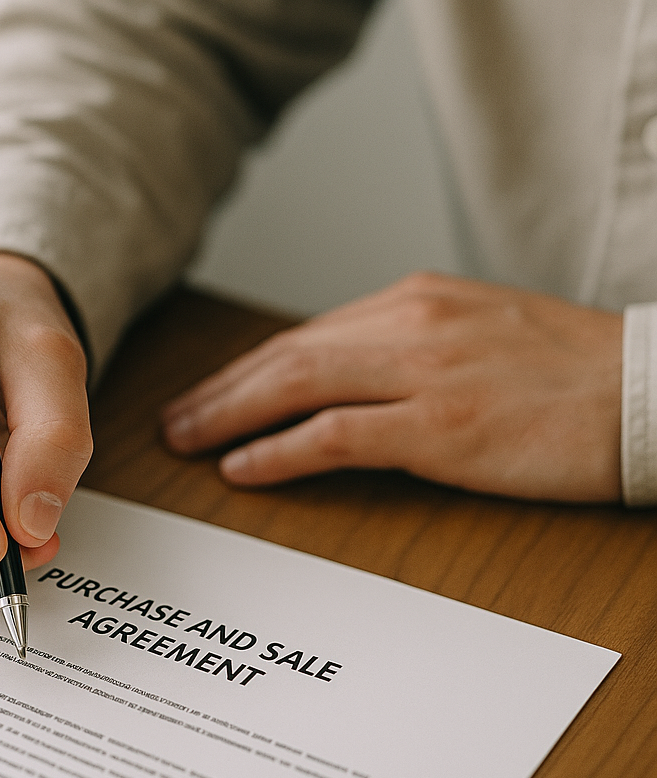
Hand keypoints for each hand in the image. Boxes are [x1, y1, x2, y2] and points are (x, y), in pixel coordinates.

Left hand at [162, 273, 622, 502]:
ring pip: (297, 385)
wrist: (645, 391)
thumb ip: (402, 348)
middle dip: (219, 391)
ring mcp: (423, 374)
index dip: (245, 370)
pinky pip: (336, 435)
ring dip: (230, 417)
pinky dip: (281, 450)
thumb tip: (340, 377)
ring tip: (188, 441)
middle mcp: (409, 326)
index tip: (210, 393)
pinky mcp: (440, 426)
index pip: (305, 337)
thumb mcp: (471, 334)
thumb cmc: (564, 370)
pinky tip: (244, 467)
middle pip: (285, 356)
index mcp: (414, 303)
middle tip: (174, 420)